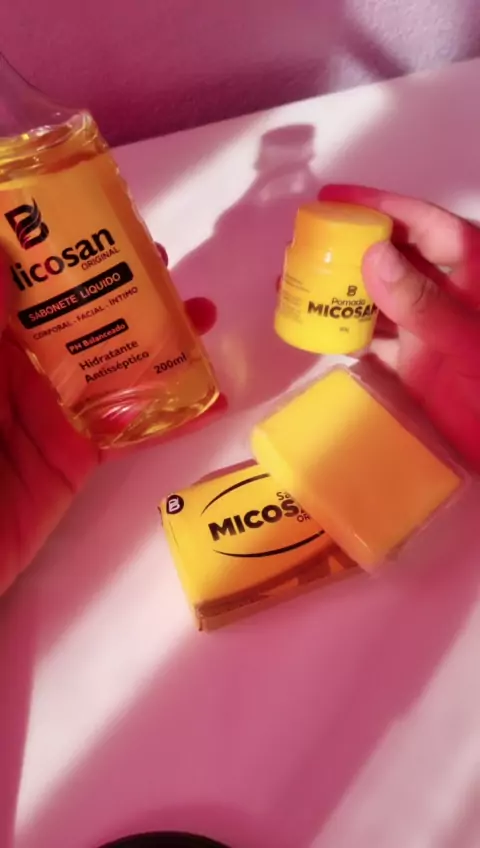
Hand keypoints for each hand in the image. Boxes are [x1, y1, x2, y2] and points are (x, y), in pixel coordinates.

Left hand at [0, 246, 221, 595]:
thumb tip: (4, 244)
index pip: (28, 281)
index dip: (64, 250)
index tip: (101, 221)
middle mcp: (20, 367)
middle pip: (80, 315)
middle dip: (122, 286)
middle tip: (165, 266)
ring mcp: (52, 410)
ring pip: (112, 363)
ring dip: (158, 340)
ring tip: (202, 315)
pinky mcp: (76, 455)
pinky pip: (128, 430)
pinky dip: (171, 416)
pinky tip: (211, 397)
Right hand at [320, 185, 479, 472]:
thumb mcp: (468, 343)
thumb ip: (425, 303)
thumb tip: (374, 256)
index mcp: (470, 277)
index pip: (425, 226)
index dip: (381, 206)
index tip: (333, 201)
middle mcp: (445, 299)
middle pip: (393, 261)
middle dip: (348, 250)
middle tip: (300, 247)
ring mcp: (428, 335)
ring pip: (377, 303)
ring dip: (339, 294)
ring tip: (293, 287)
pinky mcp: (414, 371)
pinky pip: (374, 347)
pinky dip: (346, 339)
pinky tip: (316, 332)